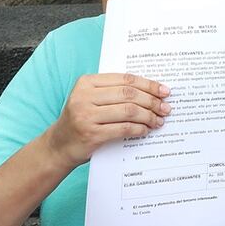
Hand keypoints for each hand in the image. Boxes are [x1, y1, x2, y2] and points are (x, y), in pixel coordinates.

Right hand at [44, 73, 169, 167]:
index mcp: (86, 82)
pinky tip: (146, 130)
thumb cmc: (82, 119)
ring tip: (158, 120)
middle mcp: (84, 96)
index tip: (164, 91)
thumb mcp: (92, 99)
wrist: (59, 146)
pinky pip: (123, 128)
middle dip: (152, 101)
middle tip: (165, 108)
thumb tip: (153, 91)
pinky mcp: (91, 134)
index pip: (125, 79)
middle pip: (129, 94)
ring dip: (148, 116)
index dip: (148, 84)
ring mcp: (86, 116)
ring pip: (129, 111)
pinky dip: (139, 129)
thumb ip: (115, 91)